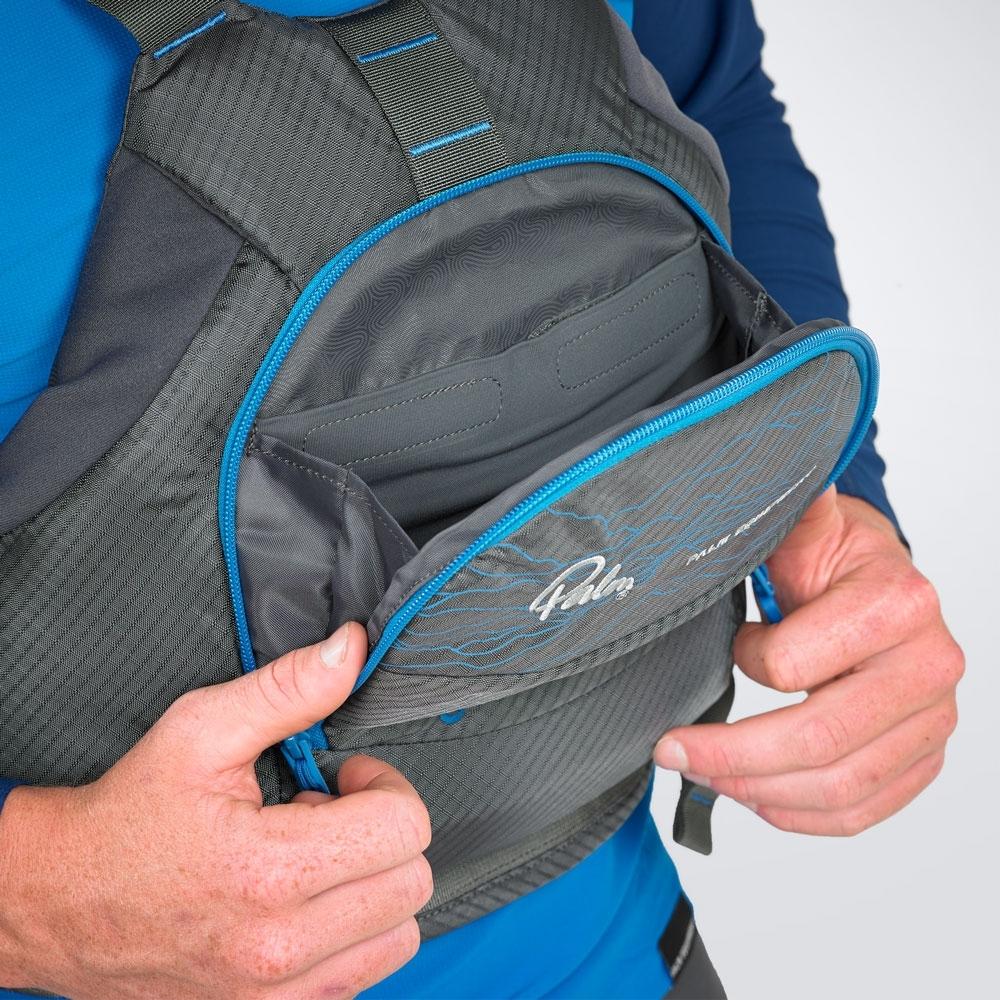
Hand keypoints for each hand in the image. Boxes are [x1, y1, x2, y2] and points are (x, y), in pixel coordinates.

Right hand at [0, 622, 432, 999]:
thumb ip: (288, 688)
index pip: (404, 826)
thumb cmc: (129, 814)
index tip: (342, 775)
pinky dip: (354, 934)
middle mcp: (280, 946)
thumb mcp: (200, 730)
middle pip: (411, 880)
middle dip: (381, 832)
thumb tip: (352, 648)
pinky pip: (364, 972)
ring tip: (315, 860)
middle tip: (327, 813)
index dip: (383, 784)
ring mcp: (277, 994)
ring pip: (400, 933)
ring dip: (373, 886)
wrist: (61, 904)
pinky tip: (305, 903)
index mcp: (270, 869)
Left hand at [655, 487, 963, 835]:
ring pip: (838, 789)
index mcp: (898, 602)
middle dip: (729, 754)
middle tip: (670, 749)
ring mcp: (931, 721)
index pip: (795, 665)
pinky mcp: (920, 758)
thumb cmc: (838, 557)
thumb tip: (753, 455)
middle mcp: (930, 667)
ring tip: (703, 771)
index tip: (726, 644)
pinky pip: (862, 811)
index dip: (743, 661)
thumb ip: (789, 510)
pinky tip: (757, 797)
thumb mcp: (808, 523)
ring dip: (755, 790)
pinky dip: (801, 815)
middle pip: (818, 742)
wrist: (883, 584)